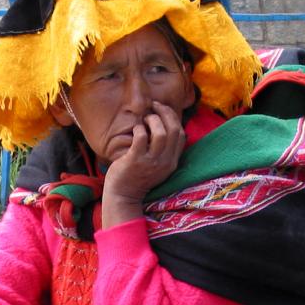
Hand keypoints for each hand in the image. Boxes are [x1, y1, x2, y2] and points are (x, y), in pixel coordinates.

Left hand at [102, 101, 185, 227]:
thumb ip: (163, 151)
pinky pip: (141, 138)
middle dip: (165, 113)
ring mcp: (150, 162)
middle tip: (153, 107)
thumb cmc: (137, 177)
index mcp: (171, 162)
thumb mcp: (157, 166)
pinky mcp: (136, 161)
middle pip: (174, 130)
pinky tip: (135, 130)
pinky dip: (139, 129)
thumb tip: (164, 126)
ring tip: (144, 120)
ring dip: (153, 120)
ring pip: (161, 133)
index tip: (163, 110)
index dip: (174, 118)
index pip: (181, 134)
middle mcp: (164, 162)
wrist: (123, 196)